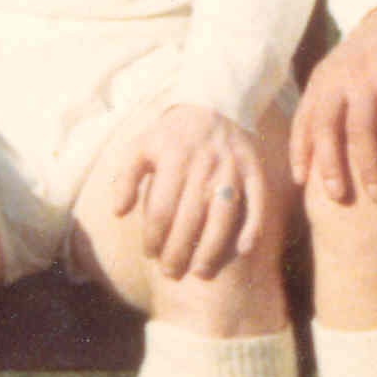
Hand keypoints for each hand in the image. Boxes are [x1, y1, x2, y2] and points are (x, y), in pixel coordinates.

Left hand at [111, 101, 284, 289]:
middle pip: (190, 219)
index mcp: (174, 159)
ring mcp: (233, 169)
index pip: (162, 209)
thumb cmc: (172, 135)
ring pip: (223, 217)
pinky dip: (253, 228)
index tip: (150, 254)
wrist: (214, 104)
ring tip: (200, 272)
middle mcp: (205, 165)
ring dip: (212, 249)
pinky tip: (242, 250)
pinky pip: (258, 203)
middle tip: (171, 273)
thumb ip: (125, 178)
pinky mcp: (255, 171)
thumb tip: (118, 213)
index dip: (154, 237)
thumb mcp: (140, 146)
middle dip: (179, 252)